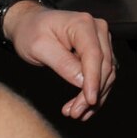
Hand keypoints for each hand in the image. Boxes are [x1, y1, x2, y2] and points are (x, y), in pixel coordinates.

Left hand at [4, 3, 116, 119]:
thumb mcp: (38, 47)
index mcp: (83, 24)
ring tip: (75, 112)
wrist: (29, 24)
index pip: (94, 55)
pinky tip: (82, 105)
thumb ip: (61, 62)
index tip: (89, 101)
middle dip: (92, 93)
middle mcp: (97, 30)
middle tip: (75, 113)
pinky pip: (103, 74)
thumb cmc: (31, 31)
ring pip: (107, 73)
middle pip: (104, 66)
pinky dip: (94, 91)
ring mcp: (101, 40)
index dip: (93, 80)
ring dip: (94, 96)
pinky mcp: (99, 51)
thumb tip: (82, 81)